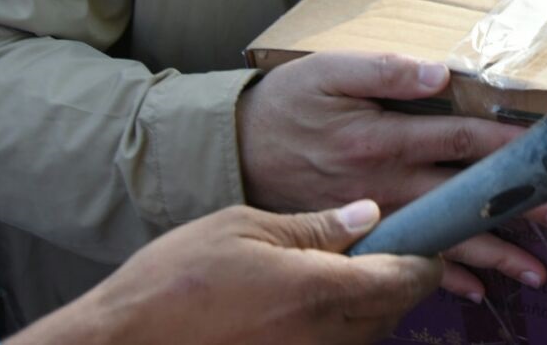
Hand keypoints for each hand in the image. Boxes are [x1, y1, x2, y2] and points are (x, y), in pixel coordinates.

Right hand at [9, 202, 439, 344]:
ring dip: (368, 307)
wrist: (118, 344)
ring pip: (366, 335)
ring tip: (339, 277)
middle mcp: (325, 336)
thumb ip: (315, 227)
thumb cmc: (173, 281)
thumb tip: (368, 215)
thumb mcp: (245, 228)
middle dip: (399, 281)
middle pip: (393, 311)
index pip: (408, 279)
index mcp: (322, 290)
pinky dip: (337, 329)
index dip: (426, 259)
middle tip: (382, 251)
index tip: (427, 240)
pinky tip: (307, 309)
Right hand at [237, 52, 546, 300]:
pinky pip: (405, 262)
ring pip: (442, 237)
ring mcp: (373, 215)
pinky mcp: (358, 236)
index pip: (459, 139)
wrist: (230, 151)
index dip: (506, 144)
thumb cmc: (286, 104)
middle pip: (462, 196)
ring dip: (491, 255)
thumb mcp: (328, 72)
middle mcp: (383, 183)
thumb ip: (384, 71)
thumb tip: (439, 72)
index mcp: (381, 139)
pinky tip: (475, 290)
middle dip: (516, 209)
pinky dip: (441, 277)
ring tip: (537, 271)